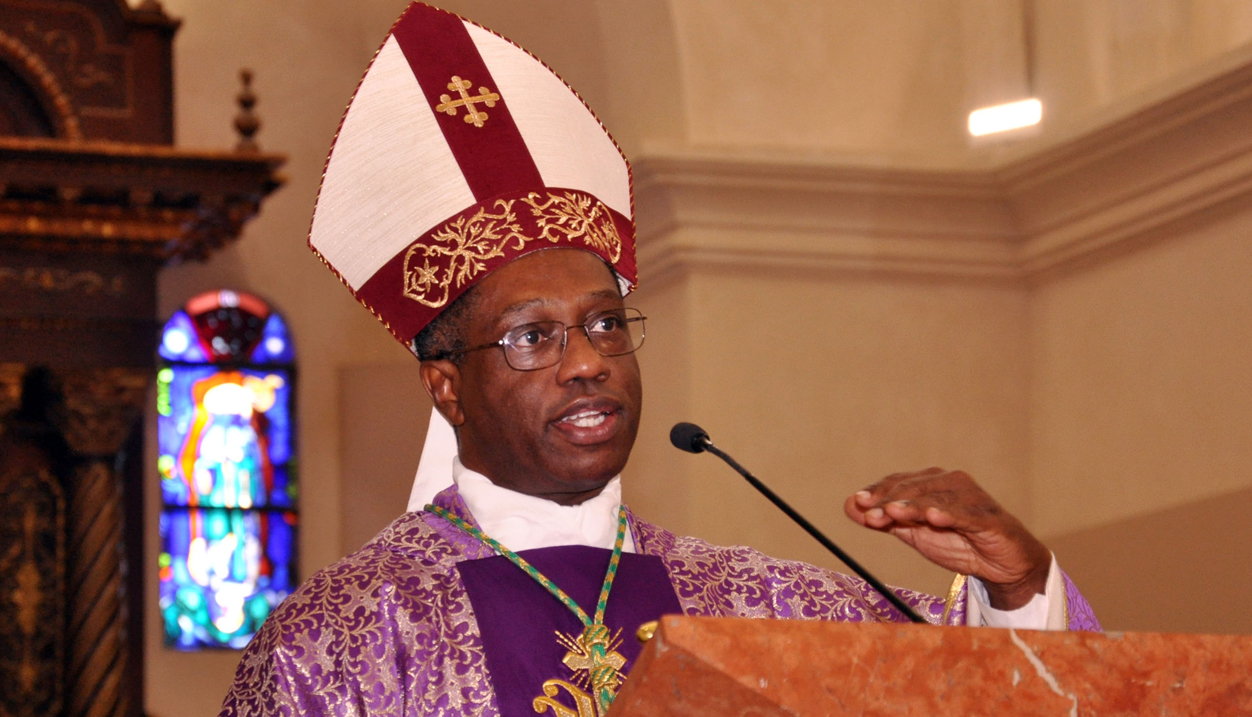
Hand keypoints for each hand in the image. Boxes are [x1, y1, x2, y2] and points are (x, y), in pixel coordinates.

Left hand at [843, 467, 1050, 610]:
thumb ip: (885, 519)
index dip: (877, 492)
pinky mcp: (987, 517)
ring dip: (911, 506)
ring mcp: (970, 498)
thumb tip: (850, 505)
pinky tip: (933, 517)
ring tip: (892, 512)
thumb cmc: (959, 542)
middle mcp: (951, 482)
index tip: (857, 503)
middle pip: (913, 488)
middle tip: (869, 514)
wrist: (1003, 564)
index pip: (898, 482)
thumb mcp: (915, 532)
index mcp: (931, 483)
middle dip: (888, 501)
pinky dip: (948, 514)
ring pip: (935, 499)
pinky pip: (965, 515)